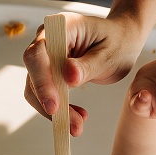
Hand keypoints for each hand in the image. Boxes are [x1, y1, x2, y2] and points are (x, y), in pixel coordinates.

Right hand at [23, 13, 143, 135]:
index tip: (54, 105)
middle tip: (71, 124)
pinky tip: (77, 117)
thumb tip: (68, 76)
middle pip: (34, 72)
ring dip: (55, 111)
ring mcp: (46, 56)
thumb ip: (88, 66)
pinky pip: (46, 93)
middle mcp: (48, 40)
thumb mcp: (109, 55)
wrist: (121, 42)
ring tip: (77, 125)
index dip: (42, 80)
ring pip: (36, 88)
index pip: (38, 53)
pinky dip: (60, 110)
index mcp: (62, 27)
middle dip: (49, 101)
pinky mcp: (50, 72)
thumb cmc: (118, 42)